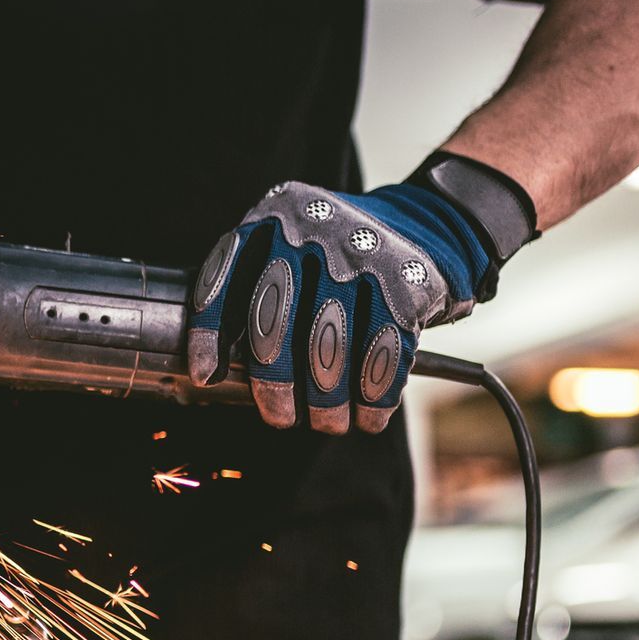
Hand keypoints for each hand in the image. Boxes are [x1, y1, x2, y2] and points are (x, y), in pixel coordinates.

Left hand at [187, 157, 534, 433]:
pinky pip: (381, 355)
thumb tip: (215, 367)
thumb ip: (253, 287)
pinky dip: (373, 398)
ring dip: (326, 402)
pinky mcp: (407, 283)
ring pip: (328, 348)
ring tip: (326, 422)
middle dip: (273, 384)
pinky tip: (367, 416)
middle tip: (279, 416)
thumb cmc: (341, 255)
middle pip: (273, 322)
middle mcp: (313, 231)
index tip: (206, 376)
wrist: (432, 221)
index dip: (209, 335)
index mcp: (272, 217)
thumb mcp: (291, 246)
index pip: (224, 279)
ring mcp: (361, 255)